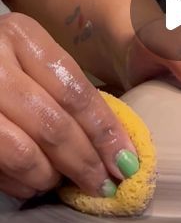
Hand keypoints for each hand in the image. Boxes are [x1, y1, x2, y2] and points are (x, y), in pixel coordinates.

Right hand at [0, 13, 137, 199]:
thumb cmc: (6, 61)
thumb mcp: (32, 55)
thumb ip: (65, 88)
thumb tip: (113, 146)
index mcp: (22, 37)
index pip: (75, 91)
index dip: (104, 131)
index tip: (127, 160)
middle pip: (53, 125)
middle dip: (85, 162)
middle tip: (104, 185)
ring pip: (24, 153)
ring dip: (51, 176)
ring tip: (63, 182)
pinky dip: (22, 183)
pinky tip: (33, 183)